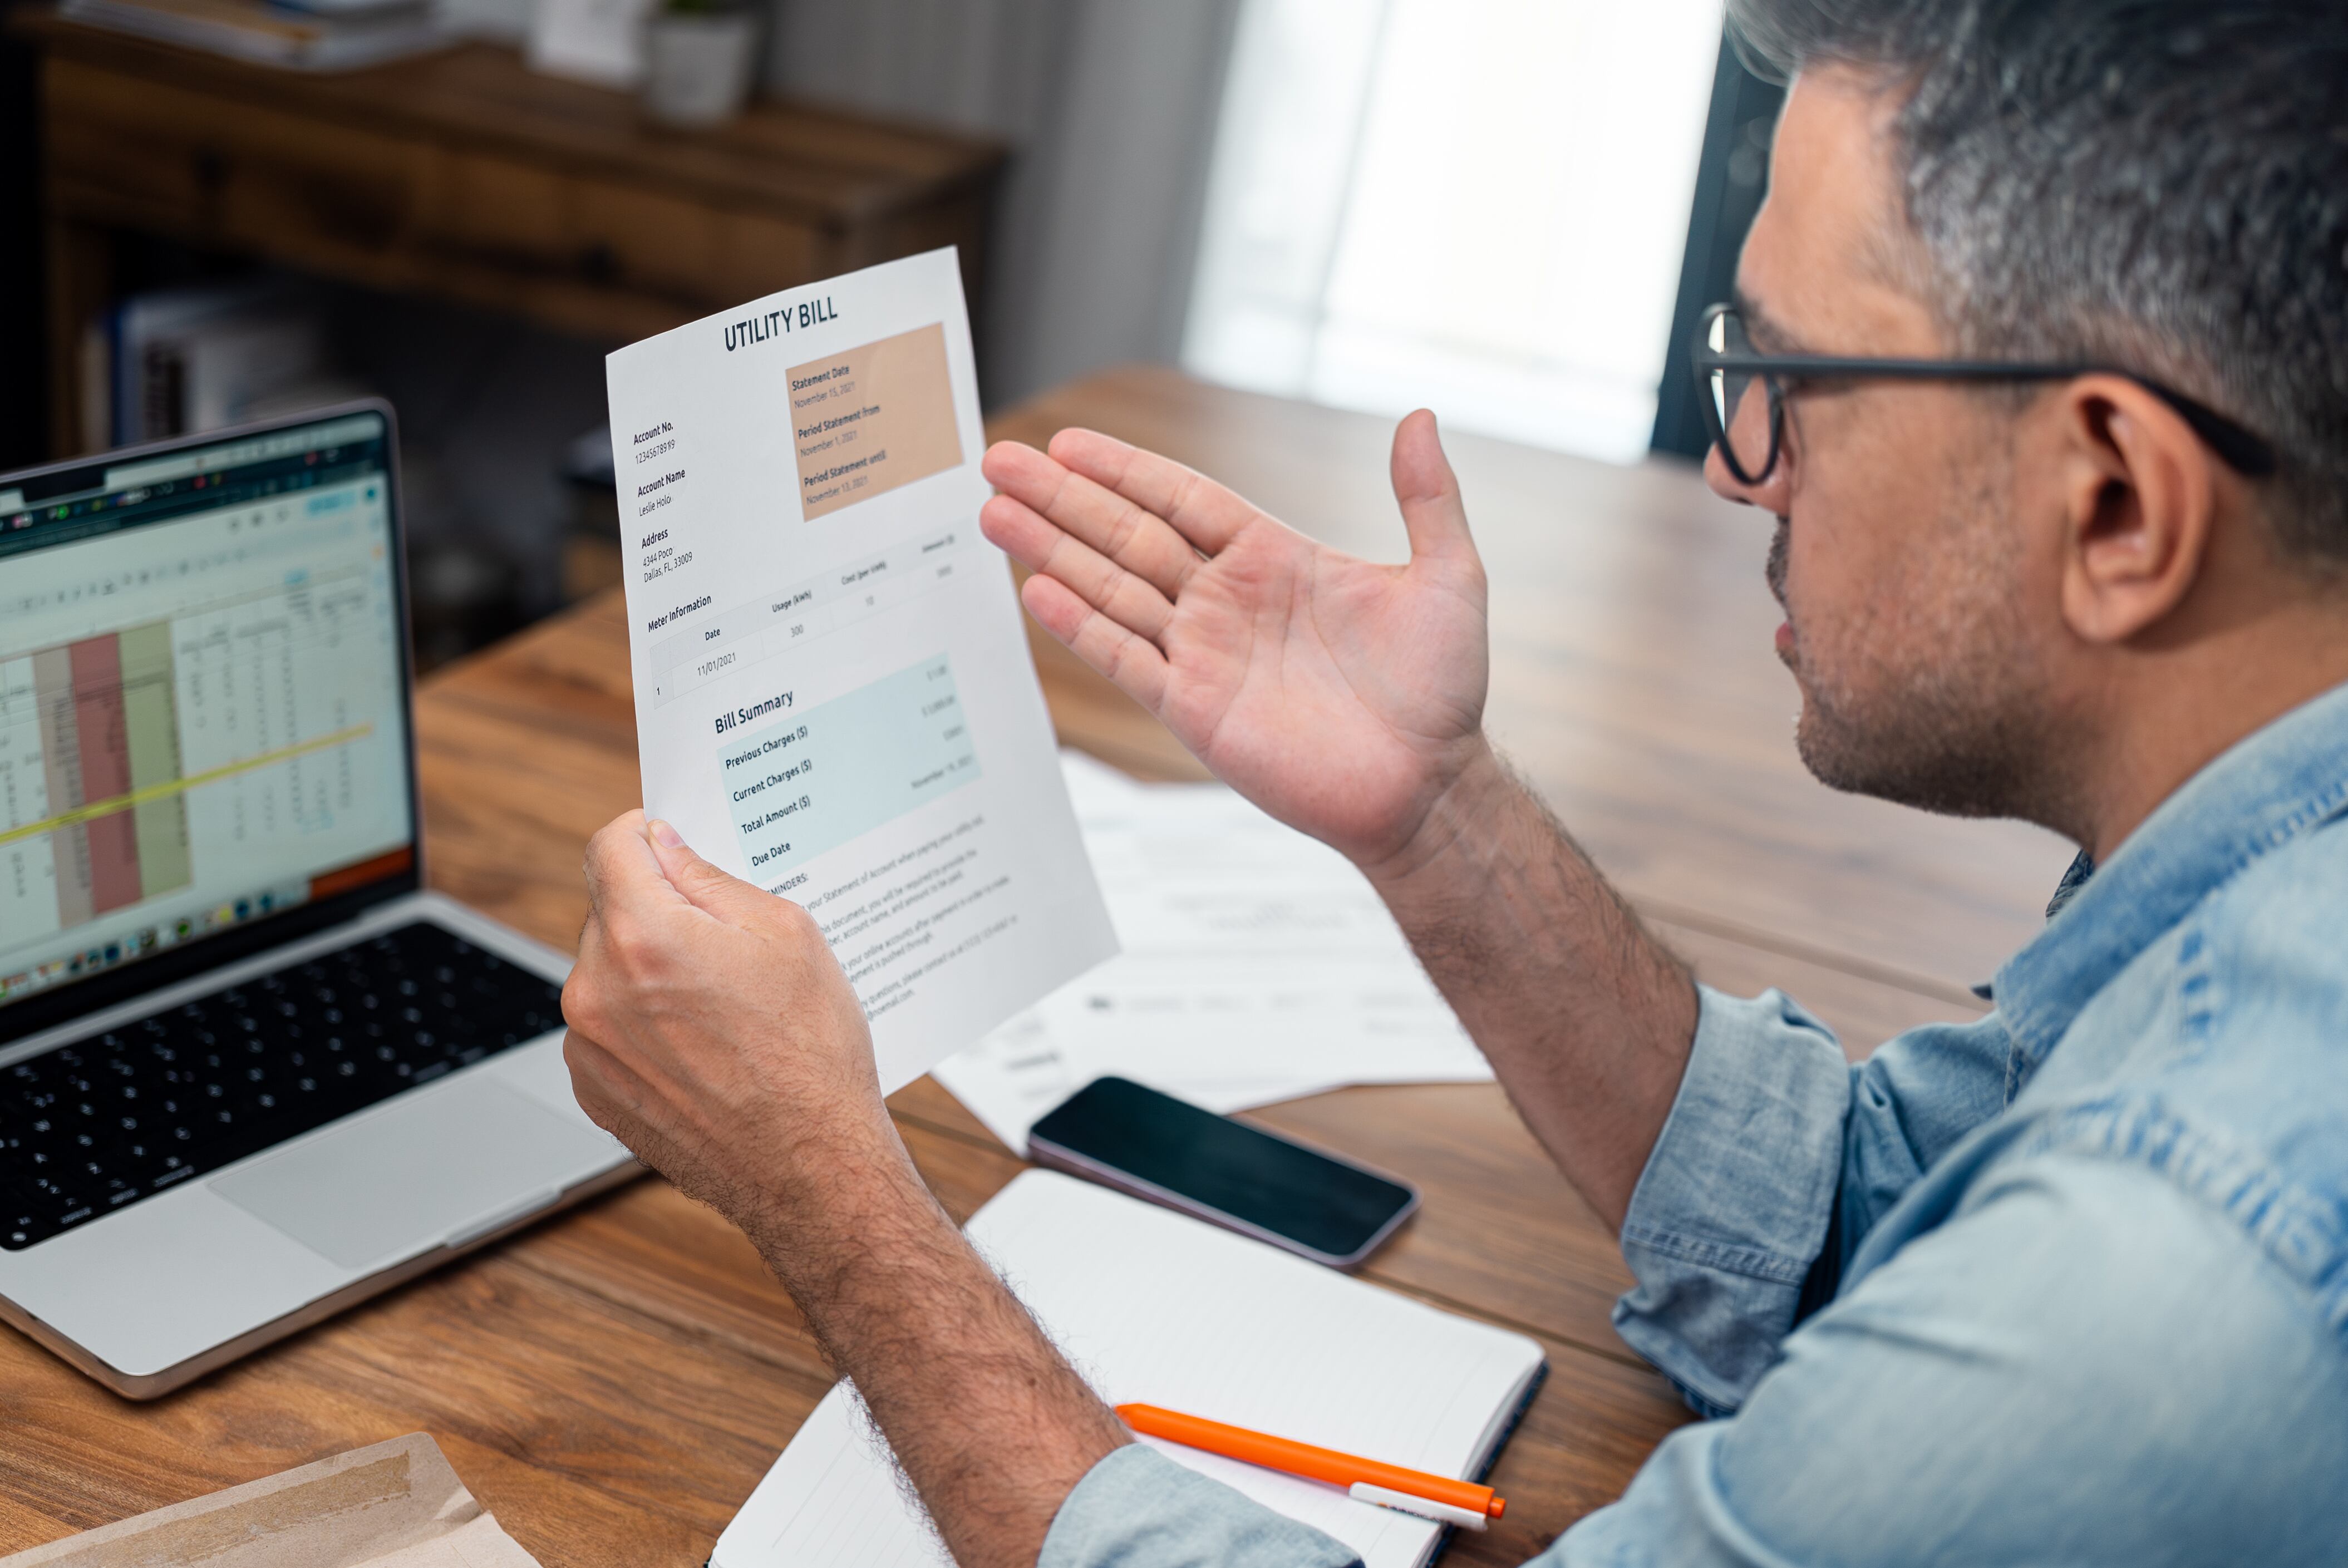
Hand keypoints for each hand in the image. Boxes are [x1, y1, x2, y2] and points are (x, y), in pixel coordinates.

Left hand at [560, 812, 908, 1252]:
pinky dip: (642, 1028)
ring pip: (606, 974)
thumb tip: (666, 848)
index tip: (665, 844)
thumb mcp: (787, 935)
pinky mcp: (593, 1091)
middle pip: (609, 912)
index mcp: (643, 936)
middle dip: (655, 913)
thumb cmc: (811, 1055)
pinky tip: (701, 1050)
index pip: (609, 846)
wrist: (811, 1168)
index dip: (644, 835)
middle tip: (722, 946)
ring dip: (647, 973)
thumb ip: (711, 880)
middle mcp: (596, 989)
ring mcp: (587, 1046)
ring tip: (720, 1011)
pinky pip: (606, 1031)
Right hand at [980, 411, 1491, 869]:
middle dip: (1061, 498)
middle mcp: (1227, 602)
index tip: (1067, 442)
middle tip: (998, 459)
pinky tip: (1036, 592)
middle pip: (1127, 535)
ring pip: (1111, 589)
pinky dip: (1082, 629)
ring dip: (1051, 551)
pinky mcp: (1194, 711)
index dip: (1124, 469)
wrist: (1429, 788)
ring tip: (992, 512)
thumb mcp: (1449, 577)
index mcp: (1275, 559)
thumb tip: (1420, 417)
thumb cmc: (1442, 690)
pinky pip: (1127, 660)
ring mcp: (1204, 655)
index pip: (1182, 499)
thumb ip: (1428, 498)